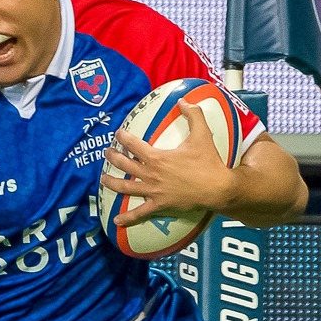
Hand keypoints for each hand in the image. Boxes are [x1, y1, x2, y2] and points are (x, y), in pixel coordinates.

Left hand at [100, 102, 236, 228]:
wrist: (217, 188)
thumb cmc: (208, 162)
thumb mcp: (202, 135)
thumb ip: (193, 115)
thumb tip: (183, 100)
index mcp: (157, 157)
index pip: (133, 144)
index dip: (123, 137)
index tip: (118, 134)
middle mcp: (150, 174)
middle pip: (124, 165)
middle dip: (113, 157)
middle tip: (106, 153)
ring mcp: (152, 191)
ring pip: (125, 187)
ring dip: (111, 182)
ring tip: (102, 179)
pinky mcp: (158, 205)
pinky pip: (140, 213)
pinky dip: (127, 218)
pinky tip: (116, 221)